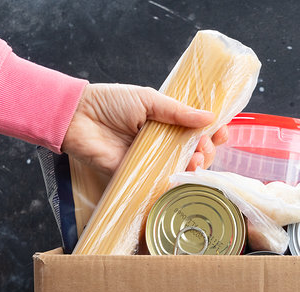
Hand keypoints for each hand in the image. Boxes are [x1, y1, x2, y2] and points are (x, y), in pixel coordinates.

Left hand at [61, 83, 229, 174]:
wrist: (77, 118)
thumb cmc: (109, 103)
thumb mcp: (148, 99)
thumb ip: (178, 111)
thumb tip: (210, 117)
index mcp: (167, 121)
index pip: (198, 129)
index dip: (213, 132)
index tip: (221, 131)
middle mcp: (164, 142)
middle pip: (197, 151)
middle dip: (208, 149)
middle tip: (203, 146)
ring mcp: (154, 160)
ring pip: (185, 168)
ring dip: (198, 165)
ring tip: (195, 160)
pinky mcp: (142, 176)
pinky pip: (165, 183)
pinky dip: (179, 183)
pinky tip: (187, 176)